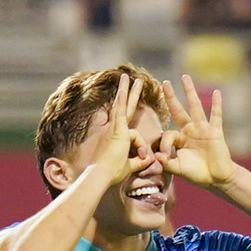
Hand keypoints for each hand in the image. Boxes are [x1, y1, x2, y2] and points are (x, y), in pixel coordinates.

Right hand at [89, 72, 154, 189]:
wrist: (101, 174)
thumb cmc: (111, 173)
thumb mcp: (129, 166)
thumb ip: (139, 161)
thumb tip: (149, 160)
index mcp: (116, 138)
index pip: (130, 132)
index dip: (140, 142)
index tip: (145, 156)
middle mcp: (113, 130)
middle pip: (122, 108)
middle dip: (128, 95)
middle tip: (130, 80)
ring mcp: (115, 128)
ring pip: (121, 105)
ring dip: (125, 90)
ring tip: (127, 76)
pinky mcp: (117, 129)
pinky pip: (120, 110)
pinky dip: (122, 98)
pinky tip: (124, 86)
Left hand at [160, 74, 235, 189]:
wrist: (216, 179)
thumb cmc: (197, 174)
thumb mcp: (178, 169)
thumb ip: (167, 162)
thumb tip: (157, 155)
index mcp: (180, 139)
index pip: (168, 134)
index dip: (164, 143)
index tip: (164, 155)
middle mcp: (190, 130)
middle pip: (178, 110)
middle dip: (171, 97)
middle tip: (164, 83)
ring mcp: (203, 129)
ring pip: (195, 106)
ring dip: (190, 92)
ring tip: (185, 77)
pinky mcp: (215, 131)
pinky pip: (216, 116)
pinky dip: (217, 104)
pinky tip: (216, 92)